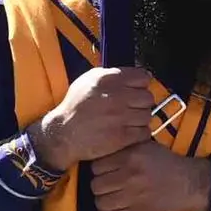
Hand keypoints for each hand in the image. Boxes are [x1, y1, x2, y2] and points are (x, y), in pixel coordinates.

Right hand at [33, 67, 162, 173]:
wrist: (63, 134)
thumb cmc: (74, 107)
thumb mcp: (86, 81)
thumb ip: (109, 75)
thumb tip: (131, 75)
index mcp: (108, 79)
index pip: (142, 77)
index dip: (141, 85)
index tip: (136, 91)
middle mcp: (116, 96)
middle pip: (148, 97)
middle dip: (141, 103)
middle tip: (132, 108)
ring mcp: (120, 117)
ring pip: (147, 115)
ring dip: (140, 119)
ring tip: (128, 122)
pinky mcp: (122, 136)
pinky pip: (144, 132)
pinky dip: (139, 133)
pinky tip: (129, 133)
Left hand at [89, 140, 210, 210]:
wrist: (189, 184)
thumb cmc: (166, 163)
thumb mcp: (146, 146)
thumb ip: (124, 148)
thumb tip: (100, 152)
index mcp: (130, 157)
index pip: (97, 167)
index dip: (100, 170)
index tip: (107, 172)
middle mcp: (129, 177)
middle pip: (96, 185)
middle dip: (101, 186)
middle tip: (110, 186)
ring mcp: (132, 198)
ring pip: (100, 202)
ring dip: (104, 201)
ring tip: (113, 199)